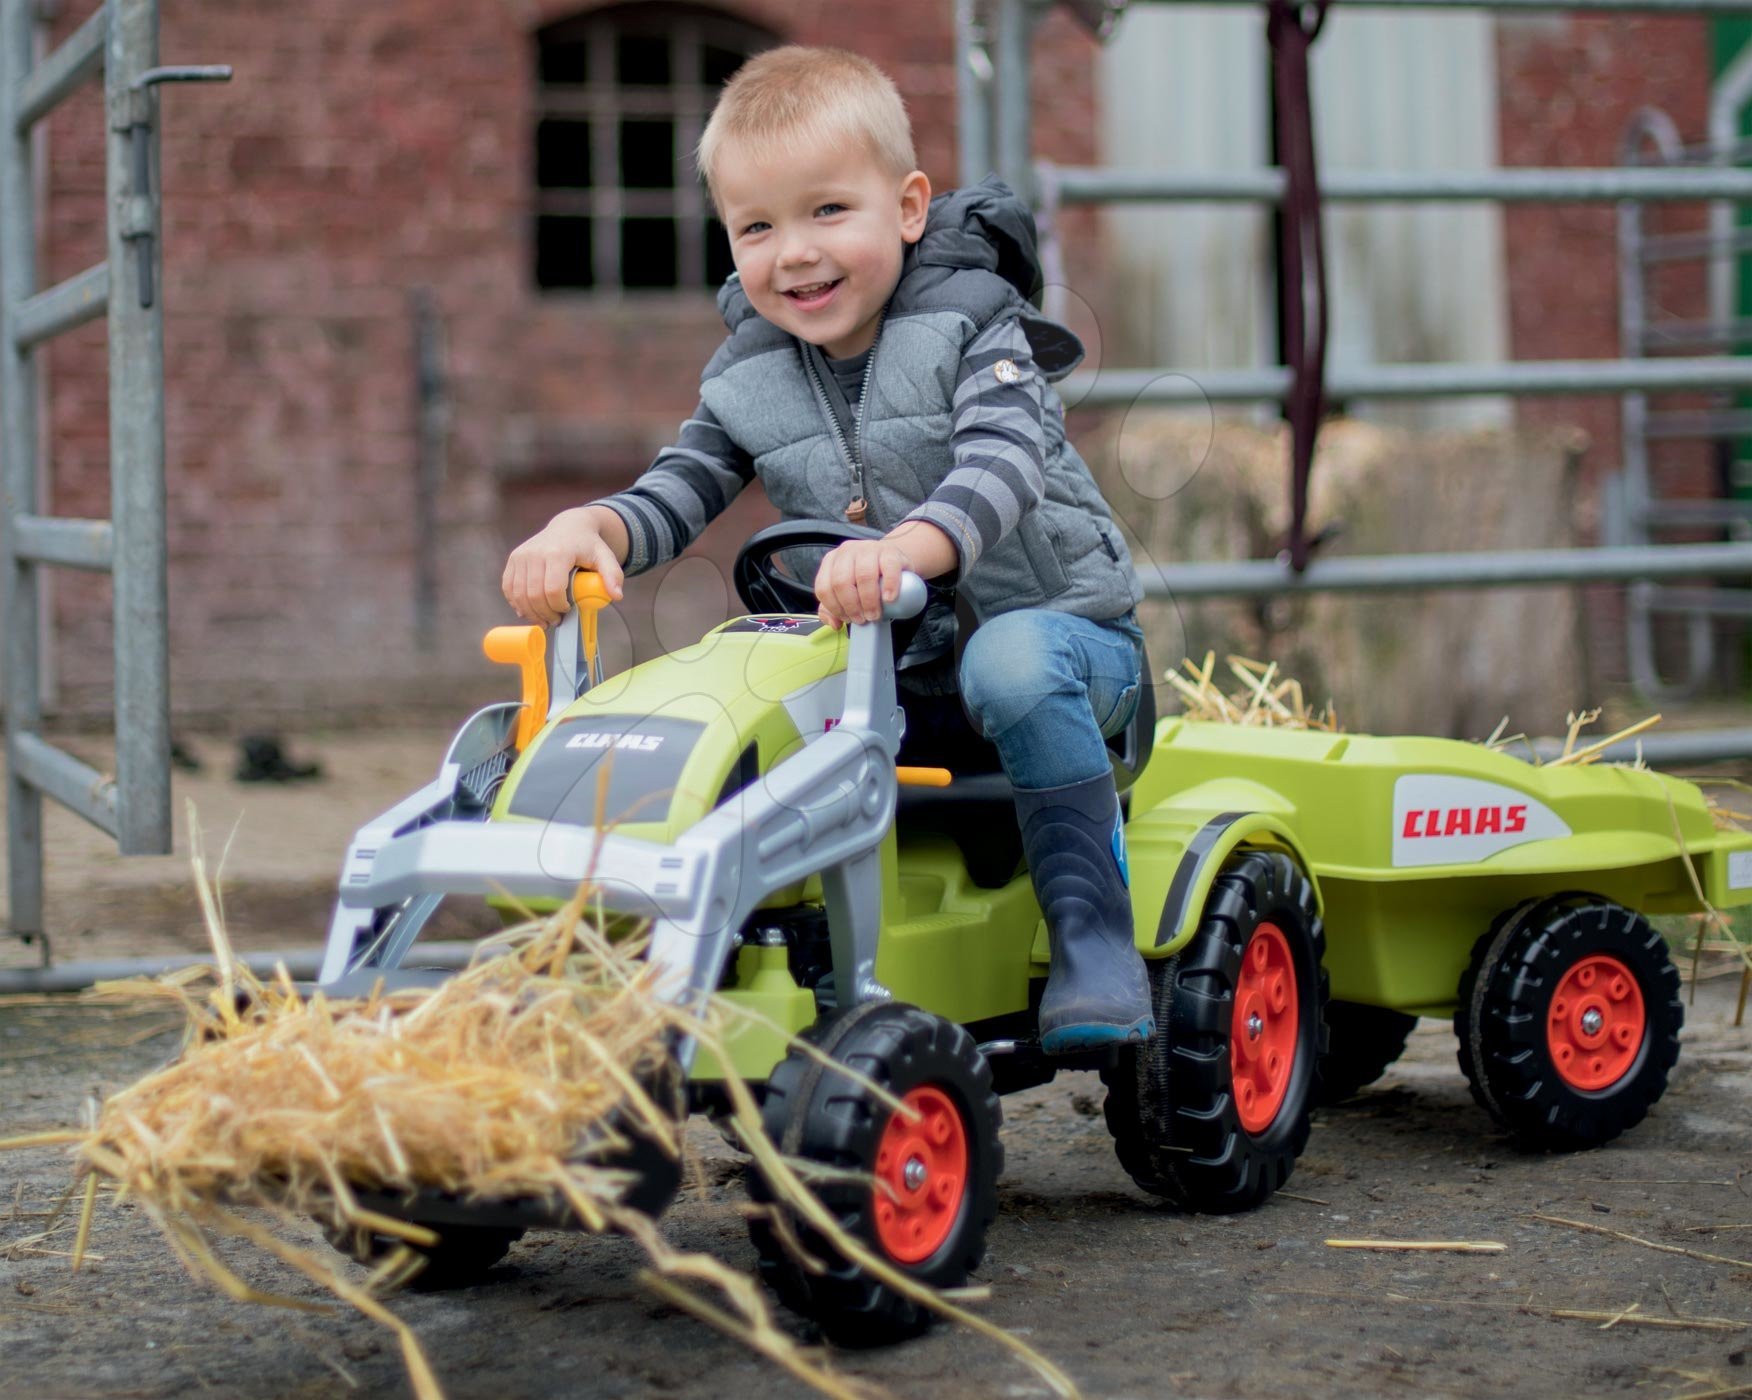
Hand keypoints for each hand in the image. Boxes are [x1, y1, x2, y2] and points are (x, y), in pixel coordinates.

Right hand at [502, 506, 624, 624]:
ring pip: (519, 594)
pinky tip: (527, 610)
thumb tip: (617, 596)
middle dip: (544, 613)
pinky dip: (516, 602)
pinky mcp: (514, 559)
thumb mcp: (605, 557)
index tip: (567, 611)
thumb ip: (613, 575)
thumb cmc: (588, 545)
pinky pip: (509, 587)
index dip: (558, 606)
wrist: (569, 527)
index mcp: (558, 553)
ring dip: (530, 612)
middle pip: (534, 594)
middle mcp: (535, 553)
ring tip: (543, 620)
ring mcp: (521, 555)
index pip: (552, 589)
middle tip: (555, 621)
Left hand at [813, 539, 911, 628]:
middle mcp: (847, 552)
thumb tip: (834, 624)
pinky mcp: (890, 551)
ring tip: (874, 614)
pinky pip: (888, 568)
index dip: (835, 608)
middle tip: (863, 619)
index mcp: (831, 561)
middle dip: (852, 606)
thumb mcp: (848, 591)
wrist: (893, 561)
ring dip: (868, 600)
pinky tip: (889, 599)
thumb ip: (833, 608)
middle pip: (841, 582)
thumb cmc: (868, 578)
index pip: (824, 587)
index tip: (848, 619)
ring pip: (863, 575)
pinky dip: (889, 586)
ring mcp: (868, 548)